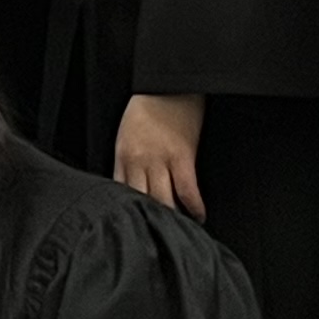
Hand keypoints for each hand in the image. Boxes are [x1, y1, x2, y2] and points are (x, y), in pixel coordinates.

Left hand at [114, 92, 206, 217]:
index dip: (128, 212)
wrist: (167, 83)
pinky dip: (194, 207)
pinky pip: (187, 190)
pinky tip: (199, 215)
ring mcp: (159, 160)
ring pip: (163, 200)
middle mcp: (138, 161)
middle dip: (149, 220)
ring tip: (181, 229)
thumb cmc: (148, 106)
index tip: (135, 226)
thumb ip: (128, 160)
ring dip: (173, 217)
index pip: (120, 192)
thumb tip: (134, 185)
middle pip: (141, 201)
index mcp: (122, 156)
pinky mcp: (181, 156)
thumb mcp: (127, 134)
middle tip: (158, 235)